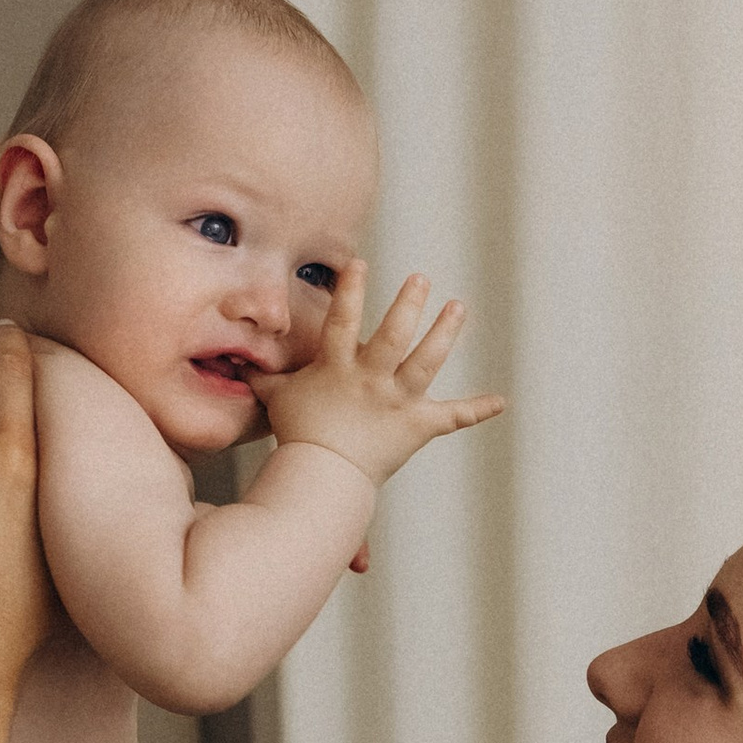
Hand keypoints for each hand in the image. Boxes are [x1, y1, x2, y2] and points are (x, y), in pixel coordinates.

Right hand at [264, 266, 504, 487]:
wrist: (323, 479)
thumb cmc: (299, 435)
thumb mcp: (279, 399)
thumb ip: (267, 377)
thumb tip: (241, 363)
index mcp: (338, 368)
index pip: (342, 322)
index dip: (351, 292)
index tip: (360, 263)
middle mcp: (371, 381)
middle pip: (393, 336)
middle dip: (408, 304)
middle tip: (421, 278)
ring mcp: (397, 402)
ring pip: (426, 363)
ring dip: (444, 333)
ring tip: (458, 306)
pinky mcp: (418, 426)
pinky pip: (451, 417)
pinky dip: (477, 410)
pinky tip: (501, 400)